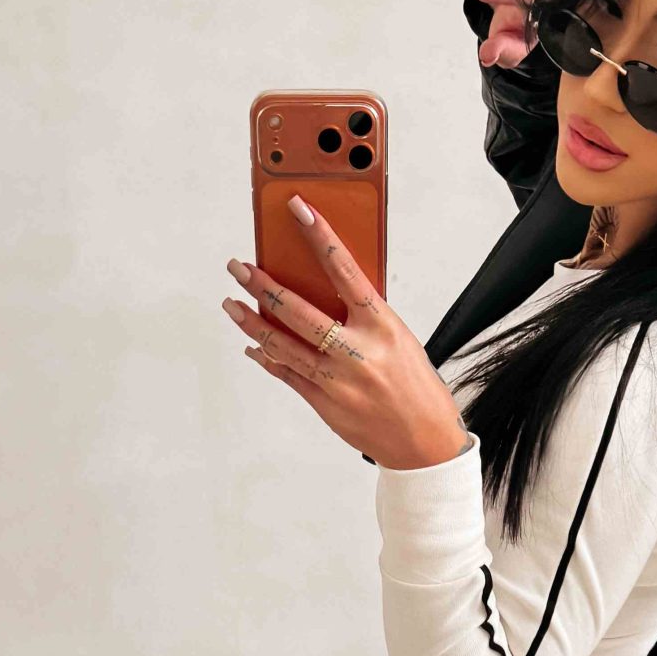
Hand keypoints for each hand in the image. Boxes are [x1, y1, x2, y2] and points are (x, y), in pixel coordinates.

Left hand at [222, 199, 469, 470]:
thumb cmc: (418, 389)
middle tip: (238, 267)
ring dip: (251, 322)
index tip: (298, 210)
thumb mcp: (400, 341)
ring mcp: (336, 380)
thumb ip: (364, 319)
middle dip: (261, 285)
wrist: (425, 445)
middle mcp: (356, 351)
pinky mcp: (323, 403)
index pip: (344, 269)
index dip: (319, 236)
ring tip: (231, 303)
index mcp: (382, 326)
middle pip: (297, 310)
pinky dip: (267, 358)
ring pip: (282, 344)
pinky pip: (287, 374)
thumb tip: (328, 294)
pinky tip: (252, 346)